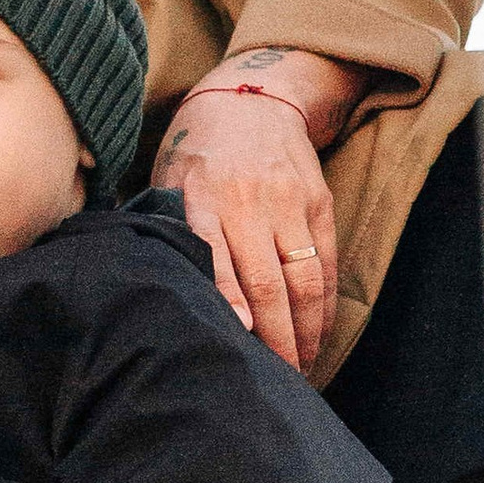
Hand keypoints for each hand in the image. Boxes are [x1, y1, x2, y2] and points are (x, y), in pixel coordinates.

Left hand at [153, 85, 338, 372]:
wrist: (249, 99)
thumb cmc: (194, 153)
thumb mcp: (167, 182)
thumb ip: (166, 232)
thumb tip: (158, 291)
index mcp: (203, 199)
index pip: (217, 259)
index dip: (228, 303)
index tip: (236, 342)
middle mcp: (249, 201)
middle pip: (267, 283)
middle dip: (274, 340)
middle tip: (274, 383)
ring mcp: (289, 203)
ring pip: (302, 280)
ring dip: (304, 333)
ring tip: (299, 372)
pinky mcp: (318, 203)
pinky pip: (325, 265)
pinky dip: (323, 307)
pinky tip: (317, 337)